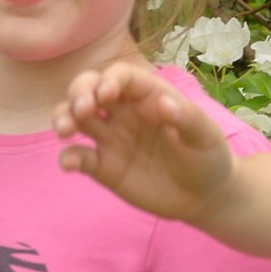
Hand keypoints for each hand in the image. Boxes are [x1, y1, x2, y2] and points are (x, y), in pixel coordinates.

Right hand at [55, 58, 235, 224]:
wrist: (203, 194)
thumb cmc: (207, 155)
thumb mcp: (205, 135)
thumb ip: (186, 117)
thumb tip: (162, 103)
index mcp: (147, 95)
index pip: (121, 76)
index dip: (109, 81)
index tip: (106, 96)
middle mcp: (123, 111)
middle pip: (89, 90)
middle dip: (78, 93)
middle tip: (81, 111)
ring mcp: (110, 138)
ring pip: (76, 118)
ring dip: (63, 118)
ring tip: (64, 131)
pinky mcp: (103, 167)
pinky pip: (79, 157)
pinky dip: (68, 158)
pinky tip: (69, 164)